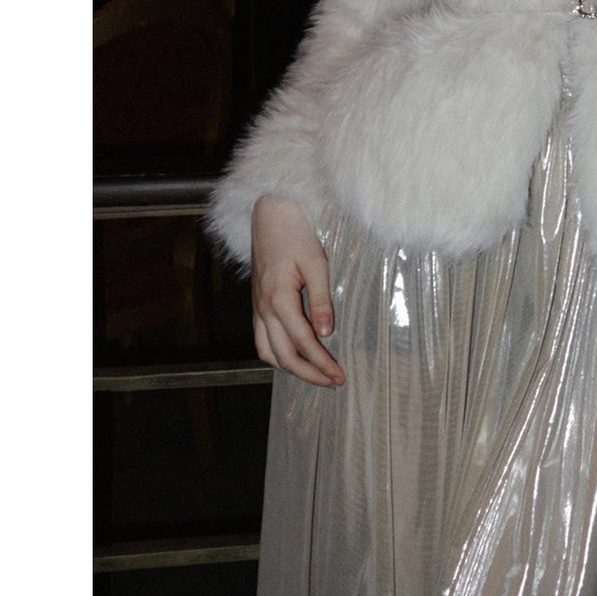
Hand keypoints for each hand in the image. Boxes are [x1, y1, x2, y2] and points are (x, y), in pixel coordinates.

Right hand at [250, 195, 345, 387]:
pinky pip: (261, 339)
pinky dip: (277, 355)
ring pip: (267, 352)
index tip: (340, 377)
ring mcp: (256, 307)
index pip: (303, 343)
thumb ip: (320, 300)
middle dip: (309, 374)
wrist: (271, 214)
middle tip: (333, 382)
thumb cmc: (296, 234)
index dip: (322, 364)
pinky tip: (294, 355)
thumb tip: (325, 334)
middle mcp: (263, 308)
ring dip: (290, 368)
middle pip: (283, 356)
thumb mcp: (316, 264)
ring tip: (316, 374)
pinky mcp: (256, 303)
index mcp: (279, 299)